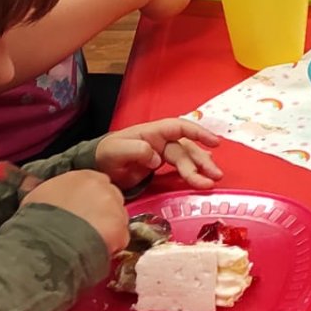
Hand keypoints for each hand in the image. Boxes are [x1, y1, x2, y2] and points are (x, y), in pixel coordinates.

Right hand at [22, 170, 129, 254]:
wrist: (46, 239)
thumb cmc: (36, 217)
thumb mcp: (40, 195)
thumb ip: (56, 191)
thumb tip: (55, 197)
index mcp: (83, 176)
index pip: (97, 182)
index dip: (92, 198)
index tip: (86, 210)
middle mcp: (103, 187)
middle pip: (112, 198)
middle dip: (104, 211)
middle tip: (90, 226)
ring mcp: (114, 207)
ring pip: (119, 217)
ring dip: (109, 227)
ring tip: (92, 241)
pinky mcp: (120, 228)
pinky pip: (121, 237)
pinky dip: (113, 244)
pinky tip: (97, 250)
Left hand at [96, 118, 223, 190]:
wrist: (95, 168)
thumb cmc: (105, 155)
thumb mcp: (115, 151)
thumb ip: (135, 151)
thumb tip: (157, 158)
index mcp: (152, 133)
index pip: (179, 127)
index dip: (198, 133)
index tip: (215, 143)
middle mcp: (160, 141)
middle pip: (186, 148)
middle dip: (201, 161)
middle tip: (215, 176)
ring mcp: (161, 154)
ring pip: (186, 159)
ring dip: (200, 170)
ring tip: (211, 182)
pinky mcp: (159, 167)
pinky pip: (180, 167)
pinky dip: (192, 172)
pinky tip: (203, 177)